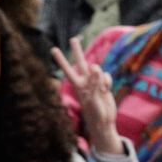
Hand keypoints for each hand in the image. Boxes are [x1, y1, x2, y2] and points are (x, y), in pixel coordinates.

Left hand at [53, 37, 122, 155]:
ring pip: (98, 69)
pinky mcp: (103, 85)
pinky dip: (107, 82)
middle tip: (73, 39)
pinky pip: (106, 76)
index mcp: (78, 85)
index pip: (68, 70)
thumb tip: (96, 67)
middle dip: (77, 50)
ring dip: (101, 77)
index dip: (61, 60)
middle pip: (81, 62)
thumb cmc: (95, 113)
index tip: (54, 49)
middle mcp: (85, 82)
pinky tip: (106, 90)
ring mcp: (95, 83)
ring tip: (102, 89)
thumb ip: (94, 81)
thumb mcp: (93, 97)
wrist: (104, 122)